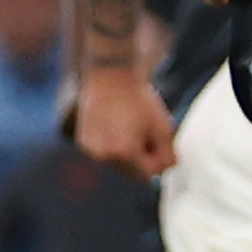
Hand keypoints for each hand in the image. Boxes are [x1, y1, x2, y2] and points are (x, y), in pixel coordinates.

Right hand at [76, 64, 177, 178]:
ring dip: (128, 156)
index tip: (158, 140)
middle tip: (146, 135)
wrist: (111, 77)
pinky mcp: (84, 143)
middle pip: (132, 174)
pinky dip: (113, 148)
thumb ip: (168, 154)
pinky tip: (117, 127)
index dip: (159, 159)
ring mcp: (92, 150)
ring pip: (118, 165)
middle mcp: (105, 156)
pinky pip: (105, 154)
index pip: (149, 173)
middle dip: (143, 161)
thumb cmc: (140, 101)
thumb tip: (165, 170)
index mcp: (125, 153)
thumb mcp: (163, 127)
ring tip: (131, 129)